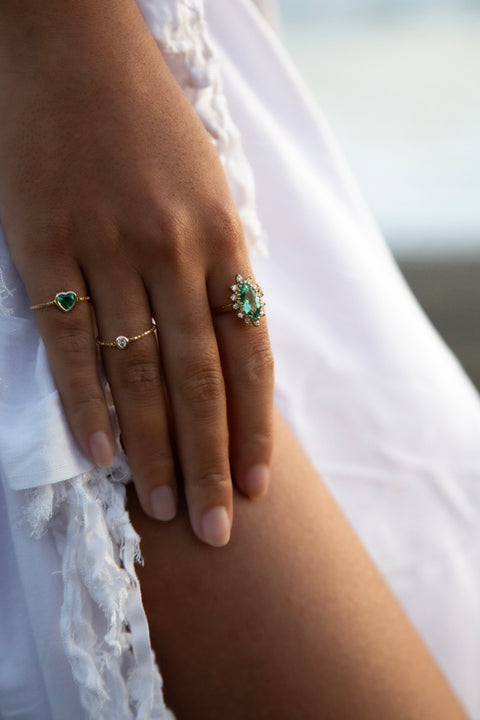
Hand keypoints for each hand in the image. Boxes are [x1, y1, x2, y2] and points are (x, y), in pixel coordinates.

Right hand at [0, 0, 273, 545]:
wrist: (72, 46)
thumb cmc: (148, 125)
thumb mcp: (210, 189)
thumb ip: (221, 268)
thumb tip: (230, 351)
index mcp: (224, 236)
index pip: (250, 354)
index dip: (256, 427)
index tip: (258, 486)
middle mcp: (174, 248)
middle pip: (200, 378)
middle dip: (212, 461)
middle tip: (218, 528)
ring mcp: (108, 247)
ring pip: (138, 370)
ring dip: (153, 448)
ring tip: (165, 506)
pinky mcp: (44, 243)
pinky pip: (69, 340)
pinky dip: (84, 404)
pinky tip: (100, 457)